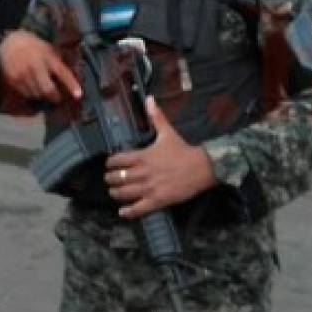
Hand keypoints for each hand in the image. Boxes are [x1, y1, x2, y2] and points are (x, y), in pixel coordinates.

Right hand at [0, 30, 81, 103]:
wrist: (11, 42)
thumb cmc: (35, 47)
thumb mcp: (48, 49)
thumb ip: (57, 63)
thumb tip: (70, 80)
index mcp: (48, 57)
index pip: (63, 73)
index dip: (71, 85)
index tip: (79, 95)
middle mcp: (36, 66)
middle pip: (48, 90)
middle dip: (55, 97)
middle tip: (57, 98)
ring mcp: (24, 74)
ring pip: (37, 94)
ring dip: (42, 95)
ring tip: (41, 88)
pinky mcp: (14, 79)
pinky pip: (26, 94)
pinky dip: (31, 93)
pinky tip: (31, 85)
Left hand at [105, 97, 216, 218]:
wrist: (202, 168)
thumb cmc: (183, 150)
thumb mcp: (168, 132)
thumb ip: (156, 117)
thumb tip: (149, 98)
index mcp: (142, 156)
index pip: (116, 161)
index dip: (109, 163)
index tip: (109, 164)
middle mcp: (142, 173)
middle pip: (116, 178)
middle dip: (110, 179)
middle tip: (110, 179)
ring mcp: (149, 188)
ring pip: (123, 194)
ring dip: (115, 194)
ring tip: (114, 192)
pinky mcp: (157, 201)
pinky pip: (138, 209)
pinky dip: (128, 212)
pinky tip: (123, 212)